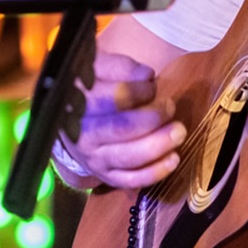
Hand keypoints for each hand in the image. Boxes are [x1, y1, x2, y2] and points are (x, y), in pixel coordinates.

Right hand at [57, 49, 185, 189]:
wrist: (68, 124)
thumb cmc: (90, 91)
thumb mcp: (97, 70)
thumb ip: (120, 68)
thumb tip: (146, 76)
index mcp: (79, 105)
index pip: (109, 100)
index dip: (137, 92)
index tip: (152, 85)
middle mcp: (83, 135)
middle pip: (120, 129)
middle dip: (152, 118)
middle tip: (170, 106)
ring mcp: (94, 159)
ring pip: (128, 157)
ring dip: (158, 145)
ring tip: (179, 132)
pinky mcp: (106, 176)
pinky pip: (131, 180)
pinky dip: (155, 173)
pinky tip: (173, 159)